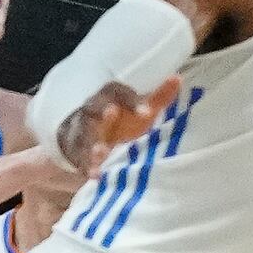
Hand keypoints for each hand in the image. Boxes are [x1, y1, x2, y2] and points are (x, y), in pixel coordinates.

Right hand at [49, 72, 177, 168]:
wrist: (87, 134)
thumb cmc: (121, 119)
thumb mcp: (139, 108)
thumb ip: (158, 96)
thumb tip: (177, 78)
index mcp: (110, 96)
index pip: (119, 93)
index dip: (132, 100)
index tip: (147, 112)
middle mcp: (92, 109)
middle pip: (94, 106)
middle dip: (102, 109)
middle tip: (111, 112)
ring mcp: (81, 130)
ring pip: (83, 133)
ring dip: (91, 142)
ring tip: (101, 152)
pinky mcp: (75, 151)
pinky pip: (78, 158)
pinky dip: (86, 166)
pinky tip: (96, 174)